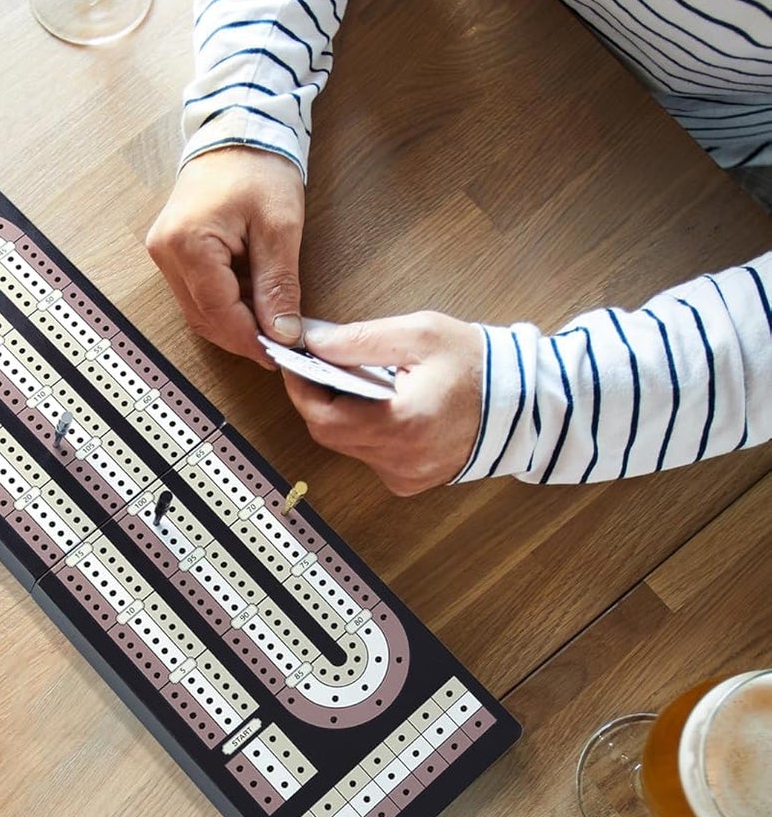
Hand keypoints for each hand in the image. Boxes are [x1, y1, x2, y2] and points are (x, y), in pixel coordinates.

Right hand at [147, 146, 306, 363]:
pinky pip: (195, 292)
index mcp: (188, 244)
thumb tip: (281, 333)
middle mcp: (166, 252)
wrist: (238, 127)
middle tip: (278, 342)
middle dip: (241, 335)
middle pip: (203, 317)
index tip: (279, 354)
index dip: (249, 340)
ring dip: (232, 320)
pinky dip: (224, 303)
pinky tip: (249, 297)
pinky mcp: (171, 250)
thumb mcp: (280, 228)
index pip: (219, 313)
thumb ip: (278, 285)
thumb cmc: (258, 165)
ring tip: (268, 316)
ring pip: (197, 310)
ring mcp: (163, 252)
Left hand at [284, 313, 483, 494]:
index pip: (323, 416)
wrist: (524, 402)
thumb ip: (361, 340)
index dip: (300, 388)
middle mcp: (400, 459)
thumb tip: (315, 343)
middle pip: (329, 433)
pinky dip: (365, 431)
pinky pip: (369, 456)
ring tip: (355, 381)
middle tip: (320, 366)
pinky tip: (380, 406)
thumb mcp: (420, 334)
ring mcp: (405, 475)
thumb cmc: (477, 364)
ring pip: (347, 446)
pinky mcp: (410, 481)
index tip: (292, 362)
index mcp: (401, 424)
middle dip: (317, 398)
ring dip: (342, 414)